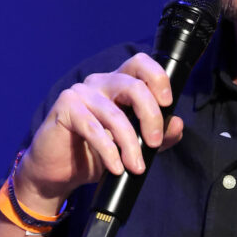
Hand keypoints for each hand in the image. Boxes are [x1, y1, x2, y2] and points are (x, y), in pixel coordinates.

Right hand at [14, 53, 184, 210]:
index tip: (167, 103)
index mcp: (117, 84)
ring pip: (115, 114)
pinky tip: (116, 167)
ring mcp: (80, 93)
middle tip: (154, 144)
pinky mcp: (65, 109)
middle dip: (151, 116)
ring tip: (136, 167)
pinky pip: (94, 129)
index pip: (140, 64)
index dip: (158, 77)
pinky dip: (109, 151)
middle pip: (134, 86)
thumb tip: (178, 124)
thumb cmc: (94, 154)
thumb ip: (157, 136)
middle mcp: (99, 83)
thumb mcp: (133, 147)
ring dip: (130, 144)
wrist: (59, 173)